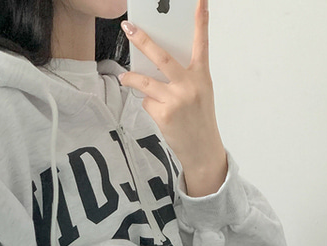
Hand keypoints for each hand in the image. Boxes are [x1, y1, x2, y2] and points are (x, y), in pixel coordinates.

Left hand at [119, 0, 227, 196]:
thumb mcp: (200, 94)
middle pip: (161, 57)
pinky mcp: (164, 115)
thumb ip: (183, 77)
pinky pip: (147, 102)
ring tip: (124, 77)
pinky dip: (148, 105)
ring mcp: (176, 100)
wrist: (203, 150)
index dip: (200, 21)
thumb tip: (155, 66)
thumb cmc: (199, 120)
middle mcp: (190, 85)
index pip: (201, 43)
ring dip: (131, 79)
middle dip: (142, 40)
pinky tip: (157, 113)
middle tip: (128, 28)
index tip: (198, 1)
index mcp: (202, 76)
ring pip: (145, 82)